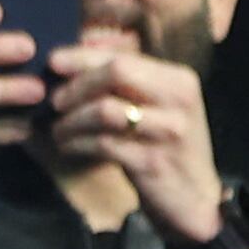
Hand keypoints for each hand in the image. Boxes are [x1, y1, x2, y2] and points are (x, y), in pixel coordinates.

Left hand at [43, 39, 228, 236]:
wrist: (195, 199)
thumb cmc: (167, 147)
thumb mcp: (158, 107)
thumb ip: (128, 78)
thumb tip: (80, 49)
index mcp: (179, 80)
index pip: (123, 57)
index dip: (82, 58)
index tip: (53, 62)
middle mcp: (178, 100)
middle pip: (116, 73)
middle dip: (77, 85)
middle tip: (56, 101)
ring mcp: (168, 131)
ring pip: (105, 109)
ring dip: (72, 119)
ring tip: (59, 129)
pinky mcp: (152, 162)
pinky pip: (102, 144)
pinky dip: (77, 143)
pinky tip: (68, 146)